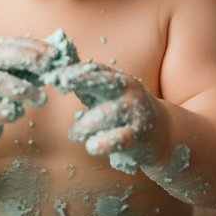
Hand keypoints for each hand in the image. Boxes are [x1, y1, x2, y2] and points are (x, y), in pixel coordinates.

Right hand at [0, 37, 57, 145]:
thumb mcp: (8, 74)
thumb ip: (29, 67)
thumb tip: (59, 60)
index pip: (12, 43)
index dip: (34, 46)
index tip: (55, 54)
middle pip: (0, 56)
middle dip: (26, 58)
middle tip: (47, 68)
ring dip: (24, 89)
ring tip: (42, 99)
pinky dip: (8, 111)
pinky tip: (18, 112)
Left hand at [44, 62, 165, 173]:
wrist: (162, 134)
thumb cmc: (126, 112)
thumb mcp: (111, 94)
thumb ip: (89, 86)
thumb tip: (58, 75)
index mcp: (120, 80)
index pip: (94, 70)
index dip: (74, 70)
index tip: (53, 72)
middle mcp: (128, 93)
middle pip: (103, 82)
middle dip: (82, 79)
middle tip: (63, 80)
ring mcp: (134, 114)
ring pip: (104, 115)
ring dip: (84, 125)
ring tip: (75, 133)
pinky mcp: (137, 136)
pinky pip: (116, 139)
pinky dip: (101, 143)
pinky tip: (91, 145)